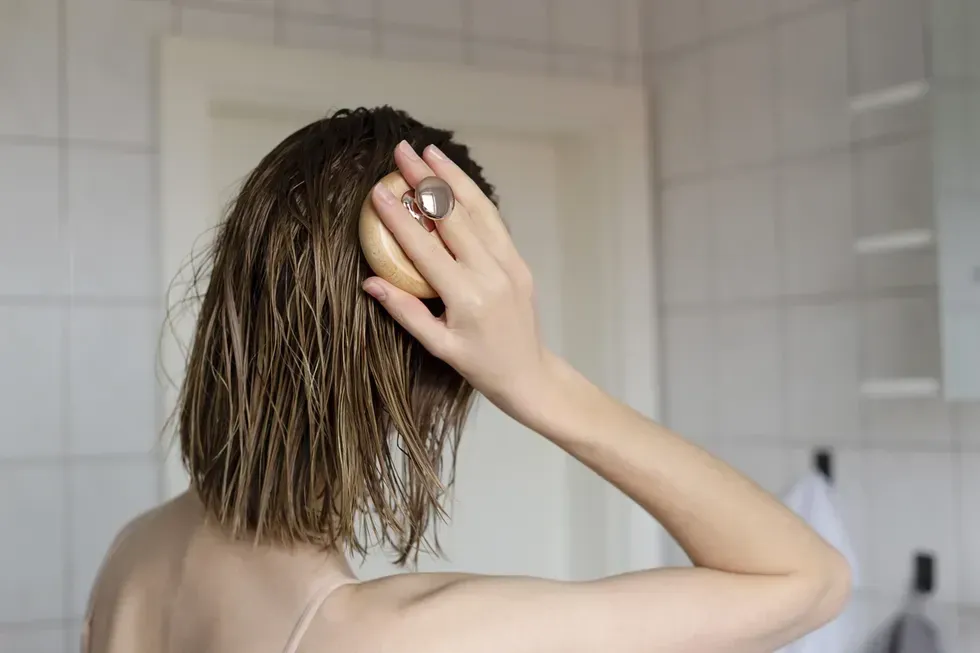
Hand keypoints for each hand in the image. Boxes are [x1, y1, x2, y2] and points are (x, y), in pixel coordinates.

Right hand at [362, 140, 549, 421]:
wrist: (529, 373)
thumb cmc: (479, 365)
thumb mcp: (438, 346)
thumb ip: (406, 311)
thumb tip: (370, 282)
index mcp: (467, 296)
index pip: (425, 249)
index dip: (400, 219)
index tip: (379, 191)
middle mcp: (491, 273)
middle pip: (453, 217)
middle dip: (426, 181)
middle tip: (402, 151)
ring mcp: (509, 264)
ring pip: (479, 210)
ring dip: (453, 178)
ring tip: (429, 152)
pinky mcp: (518, 261)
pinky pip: (494, 222)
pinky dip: (474, 197)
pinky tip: (456, 179)